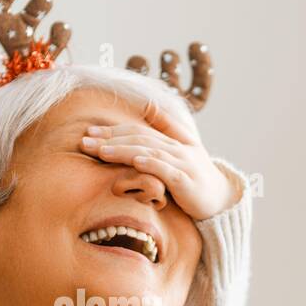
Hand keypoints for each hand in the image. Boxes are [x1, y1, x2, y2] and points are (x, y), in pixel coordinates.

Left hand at [79, 101, 238, 219]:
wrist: (220, 199)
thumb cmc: (195, 176)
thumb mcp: (181, 151)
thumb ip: (165, 129)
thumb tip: (148, 106)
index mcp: (171, 140)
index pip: (138, 130)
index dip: (113, 129)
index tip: (90, 132)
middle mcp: (176, 148)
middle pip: (139, 138)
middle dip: (111, 138)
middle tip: (85, 141)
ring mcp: (183, 163)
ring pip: (149, 151)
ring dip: (124, 150)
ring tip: (102, 151)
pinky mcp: (187, 181)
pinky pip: (167, 170)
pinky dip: (152, 164)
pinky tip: (136, 161)